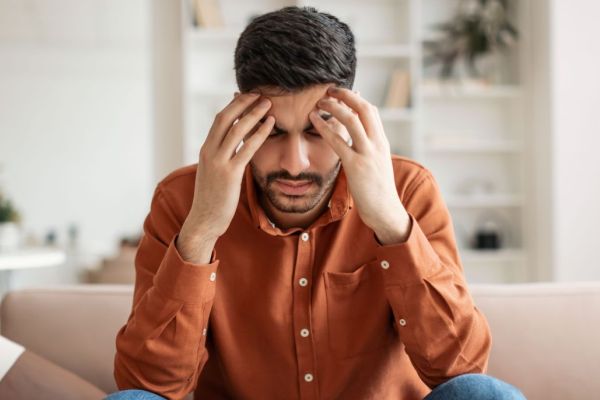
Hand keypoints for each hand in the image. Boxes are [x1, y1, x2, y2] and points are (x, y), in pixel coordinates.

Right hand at [180, 92, 274, 243]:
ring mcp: (218, 162)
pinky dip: (260, 133)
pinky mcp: (230, 174)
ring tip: (268, 103)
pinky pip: (247, 148)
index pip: (219, 120)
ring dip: (253, 113)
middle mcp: (209, 152)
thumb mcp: (213, 173)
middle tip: (259, 93)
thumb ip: (222, 158)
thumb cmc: (212, 199)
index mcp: (206, 150)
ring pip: (236, 129)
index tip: (248, 97)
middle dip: (242, 102)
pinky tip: (270, 125)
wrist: (204, 220)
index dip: (234, 105)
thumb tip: (234, 148)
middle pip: (225, 118)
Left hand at [308, 87, 410, 243]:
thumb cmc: (377, 190)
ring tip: (319, 102)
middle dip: (345, 95)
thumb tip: (358, 138)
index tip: (340, 94)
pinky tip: (313, 120)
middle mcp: (377, 144)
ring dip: (334, 107)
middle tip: (328, 90)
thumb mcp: (377, 164)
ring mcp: (368, 154)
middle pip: (364, 108)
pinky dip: (324, 128)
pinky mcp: (356, 166)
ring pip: (352, 120)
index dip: (355, 98)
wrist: (385, 211)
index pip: (371, 111)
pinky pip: (338, 142)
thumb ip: (369, 148)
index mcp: (382, 142)